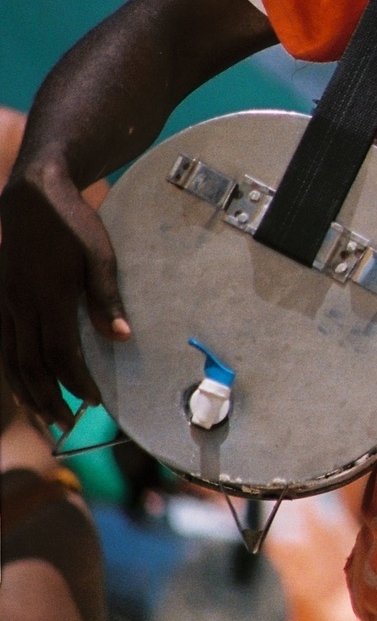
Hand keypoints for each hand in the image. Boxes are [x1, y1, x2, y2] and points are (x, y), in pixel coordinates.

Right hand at [0, 162, 126, 429]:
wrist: (33, 195)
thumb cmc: (73, 223)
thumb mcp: (100, 255)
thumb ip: (106, 298)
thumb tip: (121, 337)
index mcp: (49, 294)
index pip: (60, 352)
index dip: (75, 381)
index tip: (94, 400)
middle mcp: (20, 303)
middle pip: (30, 364)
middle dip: (50, 398)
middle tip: (68, 424)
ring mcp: (4, 301)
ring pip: (9, 359)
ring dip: (27, 393)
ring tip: (44, 418)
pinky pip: (1, 344)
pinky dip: (10, 371)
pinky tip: (22, 387)